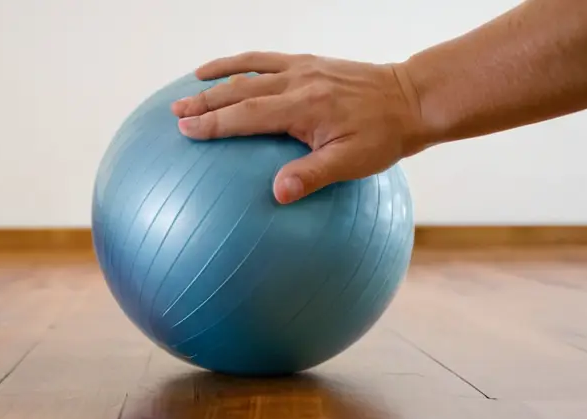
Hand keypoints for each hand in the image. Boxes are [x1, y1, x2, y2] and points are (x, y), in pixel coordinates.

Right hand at [170, 52, 427, 203]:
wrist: (411, 98)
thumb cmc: (383, 136)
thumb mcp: (352, 162)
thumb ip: (312, 175)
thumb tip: (276, 194)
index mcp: (304, 108)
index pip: (247, 115)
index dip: (214, 123)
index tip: (186, 130)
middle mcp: (297, 82)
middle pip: (239, 90)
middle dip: (205, 102)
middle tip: (175, 113)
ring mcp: (302, 68)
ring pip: (249, 69)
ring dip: (216, 78)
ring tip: (189, 86)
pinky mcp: (309, 62)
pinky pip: (267, 58)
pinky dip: (241, 61)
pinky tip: (228, 69)